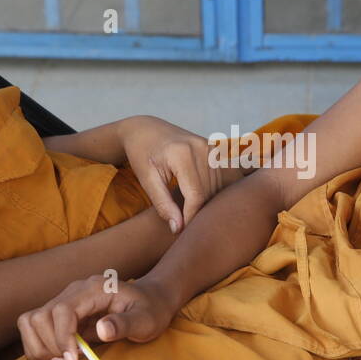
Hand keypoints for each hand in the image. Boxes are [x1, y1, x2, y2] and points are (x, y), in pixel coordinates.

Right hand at [17, 274, 177, 359]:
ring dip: (39, 346)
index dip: (62, 337)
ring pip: (31, 321)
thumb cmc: (151, 309)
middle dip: (49, 345)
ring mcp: (65, 302)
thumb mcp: (146, 319)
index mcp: (93, 289)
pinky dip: (39, 347)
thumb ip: (125, 324)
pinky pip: (36, 329)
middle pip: (41, 316)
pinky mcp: (62, 315)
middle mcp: (74, 292)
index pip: (62, 310)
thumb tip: (102, 329)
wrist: (151, 300)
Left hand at [118, 116, 243, 233]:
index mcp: (182, 153)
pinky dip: (210, 192)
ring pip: (216, 187)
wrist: (145, 129)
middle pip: (209, 192)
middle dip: (198, 211)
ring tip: (188, 213)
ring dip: (205, 203)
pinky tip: (198, 199)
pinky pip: (219, 178)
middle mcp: (201, 148)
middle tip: (184, 225)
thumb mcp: (146, 180)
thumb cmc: (141, 154)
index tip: (181, 230)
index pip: (196, 195)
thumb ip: (163, 204)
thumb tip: (178, 228)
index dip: (191, 216)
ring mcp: (211, 147)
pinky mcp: (215, 149)